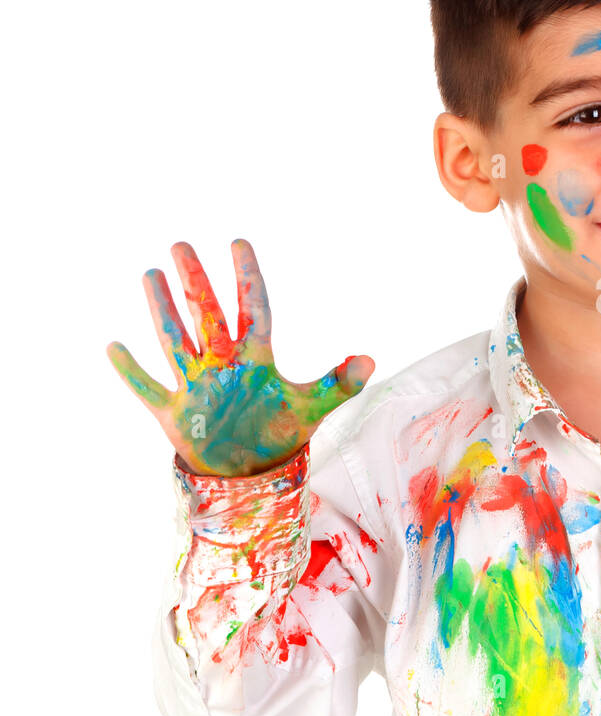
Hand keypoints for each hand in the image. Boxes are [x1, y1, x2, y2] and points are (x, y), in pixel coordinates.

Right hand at [107, 239, 374, 476]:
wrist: (251, 472)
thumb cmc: (279, 433)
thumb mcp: (313, 407)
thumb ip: (340, 383)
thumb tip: (370, 359)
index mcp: (256, 359)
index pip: (253, 309)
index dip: (248, 279)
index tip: (239, 243)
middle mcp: (223, 365)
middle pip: (207, 315)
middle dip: (195, 281)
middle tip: (181, 244)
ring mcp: (197, 386)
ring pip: (175, 341)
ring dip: (162, 310)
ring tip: (151, 274)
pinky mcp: (175, 414)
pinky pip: (148, 388)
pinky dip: (131, 371)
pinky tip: (114, 346)